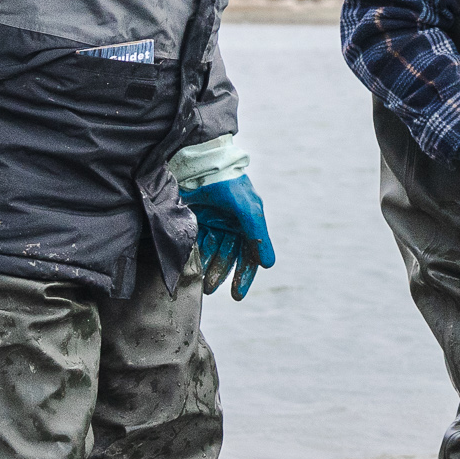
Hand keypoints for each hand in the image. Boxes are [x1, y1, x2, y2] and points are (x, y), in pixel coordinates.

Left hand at [185, 174, 275, 299]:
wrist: (202, 163)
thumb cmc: (231, 185)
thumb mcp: (249, 210)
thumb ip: (258, 236)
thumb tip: (269, 265)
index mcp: (249, 223)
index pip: (249, 255)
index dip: (244, 276)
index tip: (237, 295)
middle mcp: (232, 225)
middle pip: (228, 257)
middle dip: (220, 274)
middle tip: (210, 289)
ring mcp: (213, 222)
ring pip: (211, 252)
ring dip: (207, 267)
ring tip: (200, 282)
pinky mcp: (195, 220)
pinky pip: (196, 242)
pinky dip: (195, 255)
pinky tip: (190, 266)